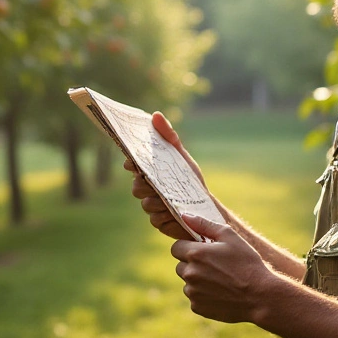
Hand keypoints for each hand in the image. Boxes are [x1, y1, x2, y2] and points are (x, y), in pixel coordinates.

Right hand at [124, 112, 208, 240]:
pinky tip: (175, 213)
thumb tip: (155, 115)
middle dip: (145, 185)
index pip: (133, 166)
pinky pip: (155, 220)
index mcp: (150, 173)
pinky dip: (165, 216)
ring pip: (145, 204)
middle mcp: (147, 190)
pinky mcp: (159, 223)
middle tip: (155, 182)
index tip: (132, 162)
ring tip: (170, 199)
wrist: (207, 208)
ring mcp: (152, 207)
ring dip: (158, 202)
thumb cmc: (192, 181)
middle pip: (136, 187)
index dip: (131, 163)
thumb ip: (169, 137)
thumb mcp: (182, 157)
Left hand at [171, 213, 274, 323]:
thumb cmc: (247, 263)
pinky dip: (203, 295)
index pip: (176, 247)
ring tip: (220, 280)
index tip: (203, 251)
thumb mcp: (230, 236)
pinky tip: (221, 293)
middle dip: (192, 264)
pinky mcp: (197, 307)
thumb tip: (184, 216)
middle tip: (214, 266)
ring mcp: (192, 292)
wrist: (260, 296)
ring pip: (187, 282)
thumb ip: (204, 224)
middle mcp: (189, 273)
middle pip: (180, 265)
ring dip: (198, 280)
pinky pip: (194, 298)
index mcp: (195, 254)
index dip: (189, 247)